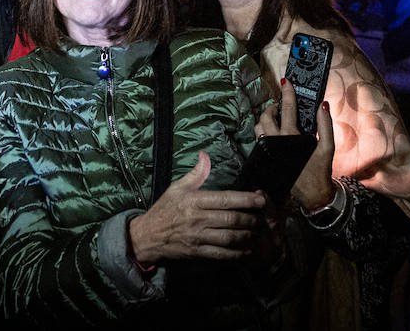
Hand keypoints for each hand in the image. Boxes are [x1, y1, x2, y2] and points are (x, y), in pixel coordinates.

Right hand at [128, 152, 265, 263]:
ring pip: (229, 238)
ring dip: (247, 236)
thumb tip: (205, 155)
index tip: (260, 199)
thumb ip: (196, 174)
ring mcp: (198, 237)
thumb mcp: (177, 188)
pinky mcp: (197, 253)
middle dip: (251, 219)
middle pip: (231, 219)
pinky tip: (247, 250)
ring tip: (257, 232)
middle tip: (263, 217)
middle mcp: (197, 219)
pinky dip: (237, 254)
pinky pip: (221, 254)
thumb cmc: (164, 209)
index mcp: (194, 200)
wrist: (147, 236)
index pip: (225, 199)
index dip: (245, 199)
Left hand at [256, 78, 335, 209]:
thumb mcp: (328, 147)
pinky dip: (265, 132)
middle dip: (272, 108)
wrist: (312, 194)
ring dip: (266, 120)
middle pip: (266, 117)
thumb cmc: (321, 170)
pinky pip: (259, 140)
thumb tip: (322, 105)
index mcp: (292, 138)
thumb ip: (326, 125)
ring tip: (277, 119)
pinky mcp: (266, 158)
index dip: (287, 93)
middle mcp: (276, 143)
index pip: (287, 109)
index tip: (286, 82)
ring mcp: (269, 151)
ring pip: (259, 128)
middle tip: (281, 107)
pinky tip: (275, 133)